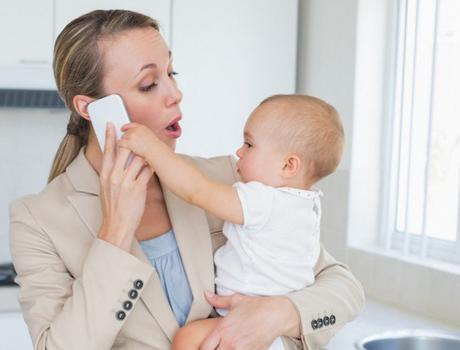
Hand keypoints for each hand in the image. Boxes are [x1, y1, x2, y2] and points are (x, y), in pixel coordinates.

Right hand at [98, 123, 153, 250]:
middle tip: (136, 134)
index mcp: (105, 175)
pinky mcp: (138, 188)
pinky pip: (147, 171)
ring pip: (138, 158)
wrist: (117, 226)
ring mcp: (126, 182)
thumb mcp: (106, 189)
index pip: (107, 151)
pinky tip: (155, 164)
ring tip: (149, 149)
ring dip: (145, 153)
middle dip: (131, 140)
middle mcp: (114, 177)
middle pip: (123, 150)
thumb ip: (111, 174)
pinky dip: (152, 166)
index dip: (109, 136)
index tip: (111, 125)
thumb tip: (116, 162)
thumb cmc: (113, 208)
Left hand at [119, 122, 158, 158]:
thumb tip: (136, 136)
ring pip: (123, 137)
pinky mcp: (129, 142)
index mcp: (142, 127)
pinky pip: (120, 143)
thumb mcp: (149, 136)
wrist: (155, 151)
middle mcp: (136, 130)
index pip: (131, 125)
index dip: (125, 127)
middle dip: (126, 137)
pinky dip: (121, 146)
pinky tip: (124, 148)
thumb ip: (142, 134)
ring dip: (124, 142)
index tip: (122, 129)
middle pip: (126, 132)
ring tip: (128, 147)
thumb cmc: (154, 147)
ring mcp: (132, 135)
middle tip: (128, 143)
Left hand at [200, 292, 299, 349]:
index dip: (203, 348)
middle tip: (217, 346)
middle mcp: (230, 342)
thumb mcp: (236, 300)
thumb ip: (218, 300)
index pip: (204, 347)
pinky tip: (239, 348)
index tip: (207, 345)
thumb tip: (206, 294)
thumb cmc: (256, 306)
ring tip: (229, 347)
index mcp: (223, 329)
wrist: (276, 314)